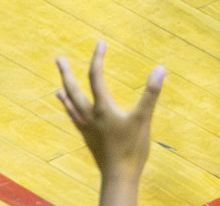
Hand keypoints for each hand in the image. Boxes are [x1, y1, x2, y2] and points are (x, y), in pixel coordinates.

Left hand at [56, 41, 164, 205]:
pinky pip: (73, 117)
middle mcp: (89, 115)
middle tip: (59, 58)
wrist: (118, 177)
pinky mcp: (87, 136)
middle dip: (67, 72)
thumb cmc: (132, 148)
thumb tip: (160, 69)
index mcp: (102, 108)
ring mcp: (86, 126)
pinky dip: (69, 107)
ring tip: (59, 82)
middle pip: (73, 89)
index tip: (100, 43)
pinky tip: (68, 107)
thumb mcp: (143, 119)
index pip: (96, 76)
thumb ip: (151, 93)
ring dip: (65, 89)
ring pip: (71, 103)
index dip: (97, 58)